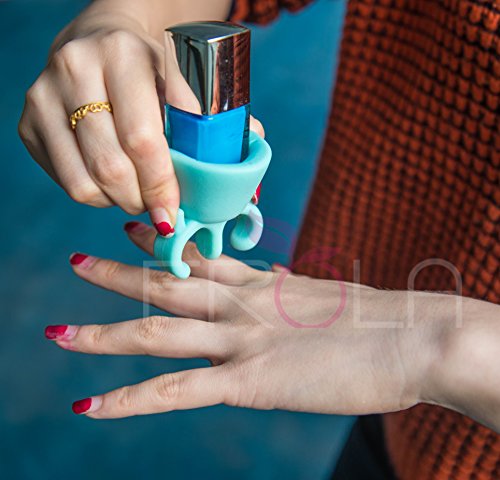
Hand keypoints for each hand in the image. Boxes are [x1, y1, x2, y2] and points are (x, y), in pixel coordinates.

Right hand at [18, 9, 263, 234]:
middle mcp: (78, 68)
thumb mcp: (192, 84)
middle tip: (160, 209)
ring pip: (84, 182)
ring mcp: (45, 94)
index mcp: (126, 54)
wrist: (102, 40)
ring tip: (138, 193)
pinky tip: (112, 180)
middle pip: (112, 166)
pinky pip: (66, 181)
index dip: (165, 184)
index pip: (145, 138)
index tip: (176, 213)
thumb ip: (221, 123)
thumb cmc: (157, 70)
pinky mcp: (29, 120)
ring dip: (118, 202)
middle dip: (143, 200)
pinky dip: (95, 194)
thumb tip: (248, 175)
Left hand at [45, 222, 445, 418]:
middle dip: (120, 273)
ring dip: (105, 332)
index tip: (137, 228)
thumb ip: (291, 296)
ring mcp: (242, 340)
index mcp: (265, 284)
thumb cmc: (380, 319)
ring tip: (61, 331)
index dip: (167, 245)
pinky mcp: (250, 380)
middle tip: (80, 259)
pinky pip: (175, 391)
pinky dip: (129, 400)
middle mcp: (244, 305)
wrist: (411, 334)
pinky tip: (90, 407)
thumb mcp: (324, 300)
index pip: (203, 258)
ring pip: (158, 332)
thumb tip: (279, 287)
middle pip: (169, 285)